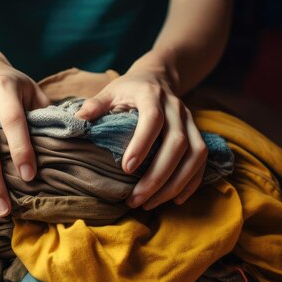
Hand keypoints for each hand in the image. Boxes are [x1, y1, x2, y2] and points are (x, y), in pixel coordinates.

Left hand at [75, 67, 207, 208]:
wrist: (158, 79)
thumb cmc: (129, 90)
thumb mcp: (111, 91)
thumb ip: (96, 104)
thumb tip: (79, 118)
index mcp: (152, 96)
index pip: (153, 120)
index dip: (142, 144)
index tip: (126, 169)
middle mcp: (176, 109)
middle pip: (177, 144)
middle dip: (158, 176)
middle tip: (136, 199)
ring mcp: (190, 122)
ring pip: (195, 155)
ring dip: (175, 184)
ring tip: (151, 203)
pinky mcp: (198, 134)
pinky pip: (202, 161)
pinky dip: (191, 182)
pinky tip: (174, 199)